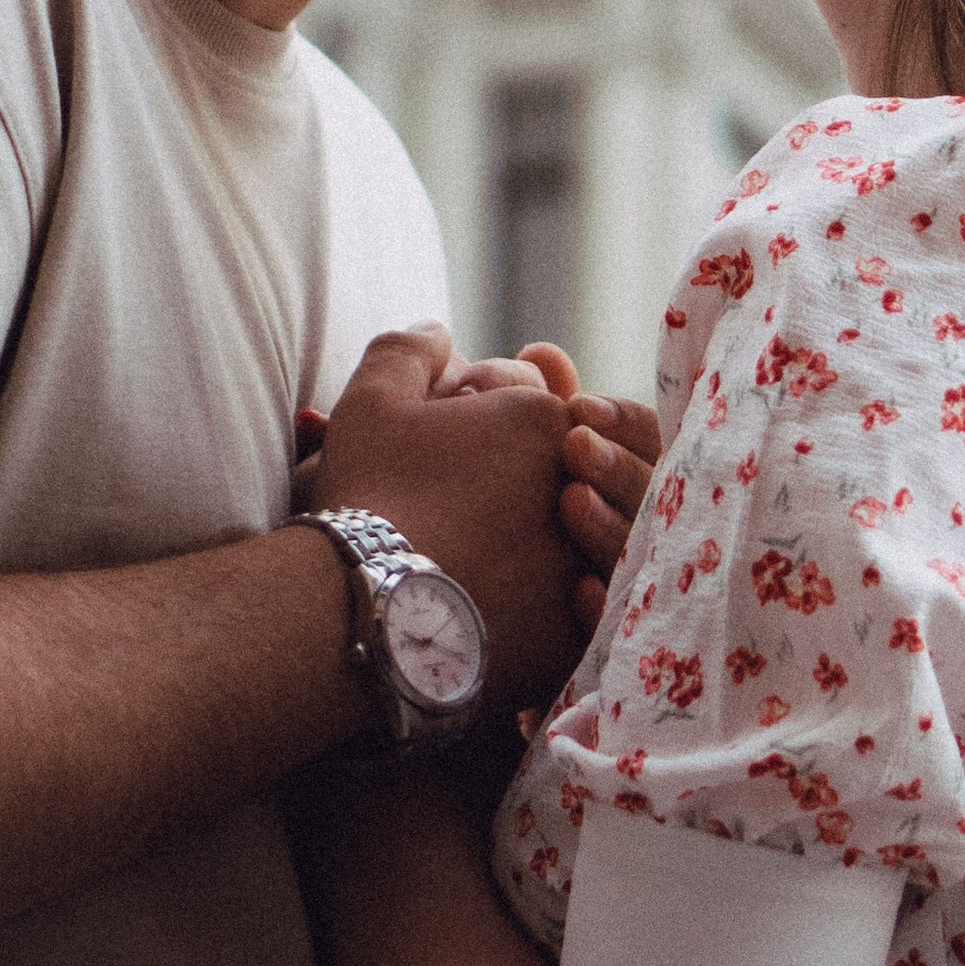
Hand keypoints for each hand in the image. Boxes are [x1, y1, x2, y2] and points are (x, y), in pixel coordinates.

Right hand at [314, 330, 649, 714]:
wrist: (367, 607)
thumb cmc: (369, 494)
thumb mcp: (374, 399)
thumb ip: (410, 350)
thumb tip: (440, 333)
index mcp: (547, 423)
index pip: (550, 409)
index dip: (509, 420)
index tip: (467, 441)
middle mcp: (586, 487)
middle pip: (584, 475)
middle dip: (544, 480)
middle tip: (485, 504)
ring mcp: (588, 562)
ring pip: (597, 545)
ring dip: (562, 542)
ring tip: (504, 556)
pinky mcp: (578, 632)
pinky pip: (589, 615)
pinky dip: (564, 607)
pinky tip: (527, 607)